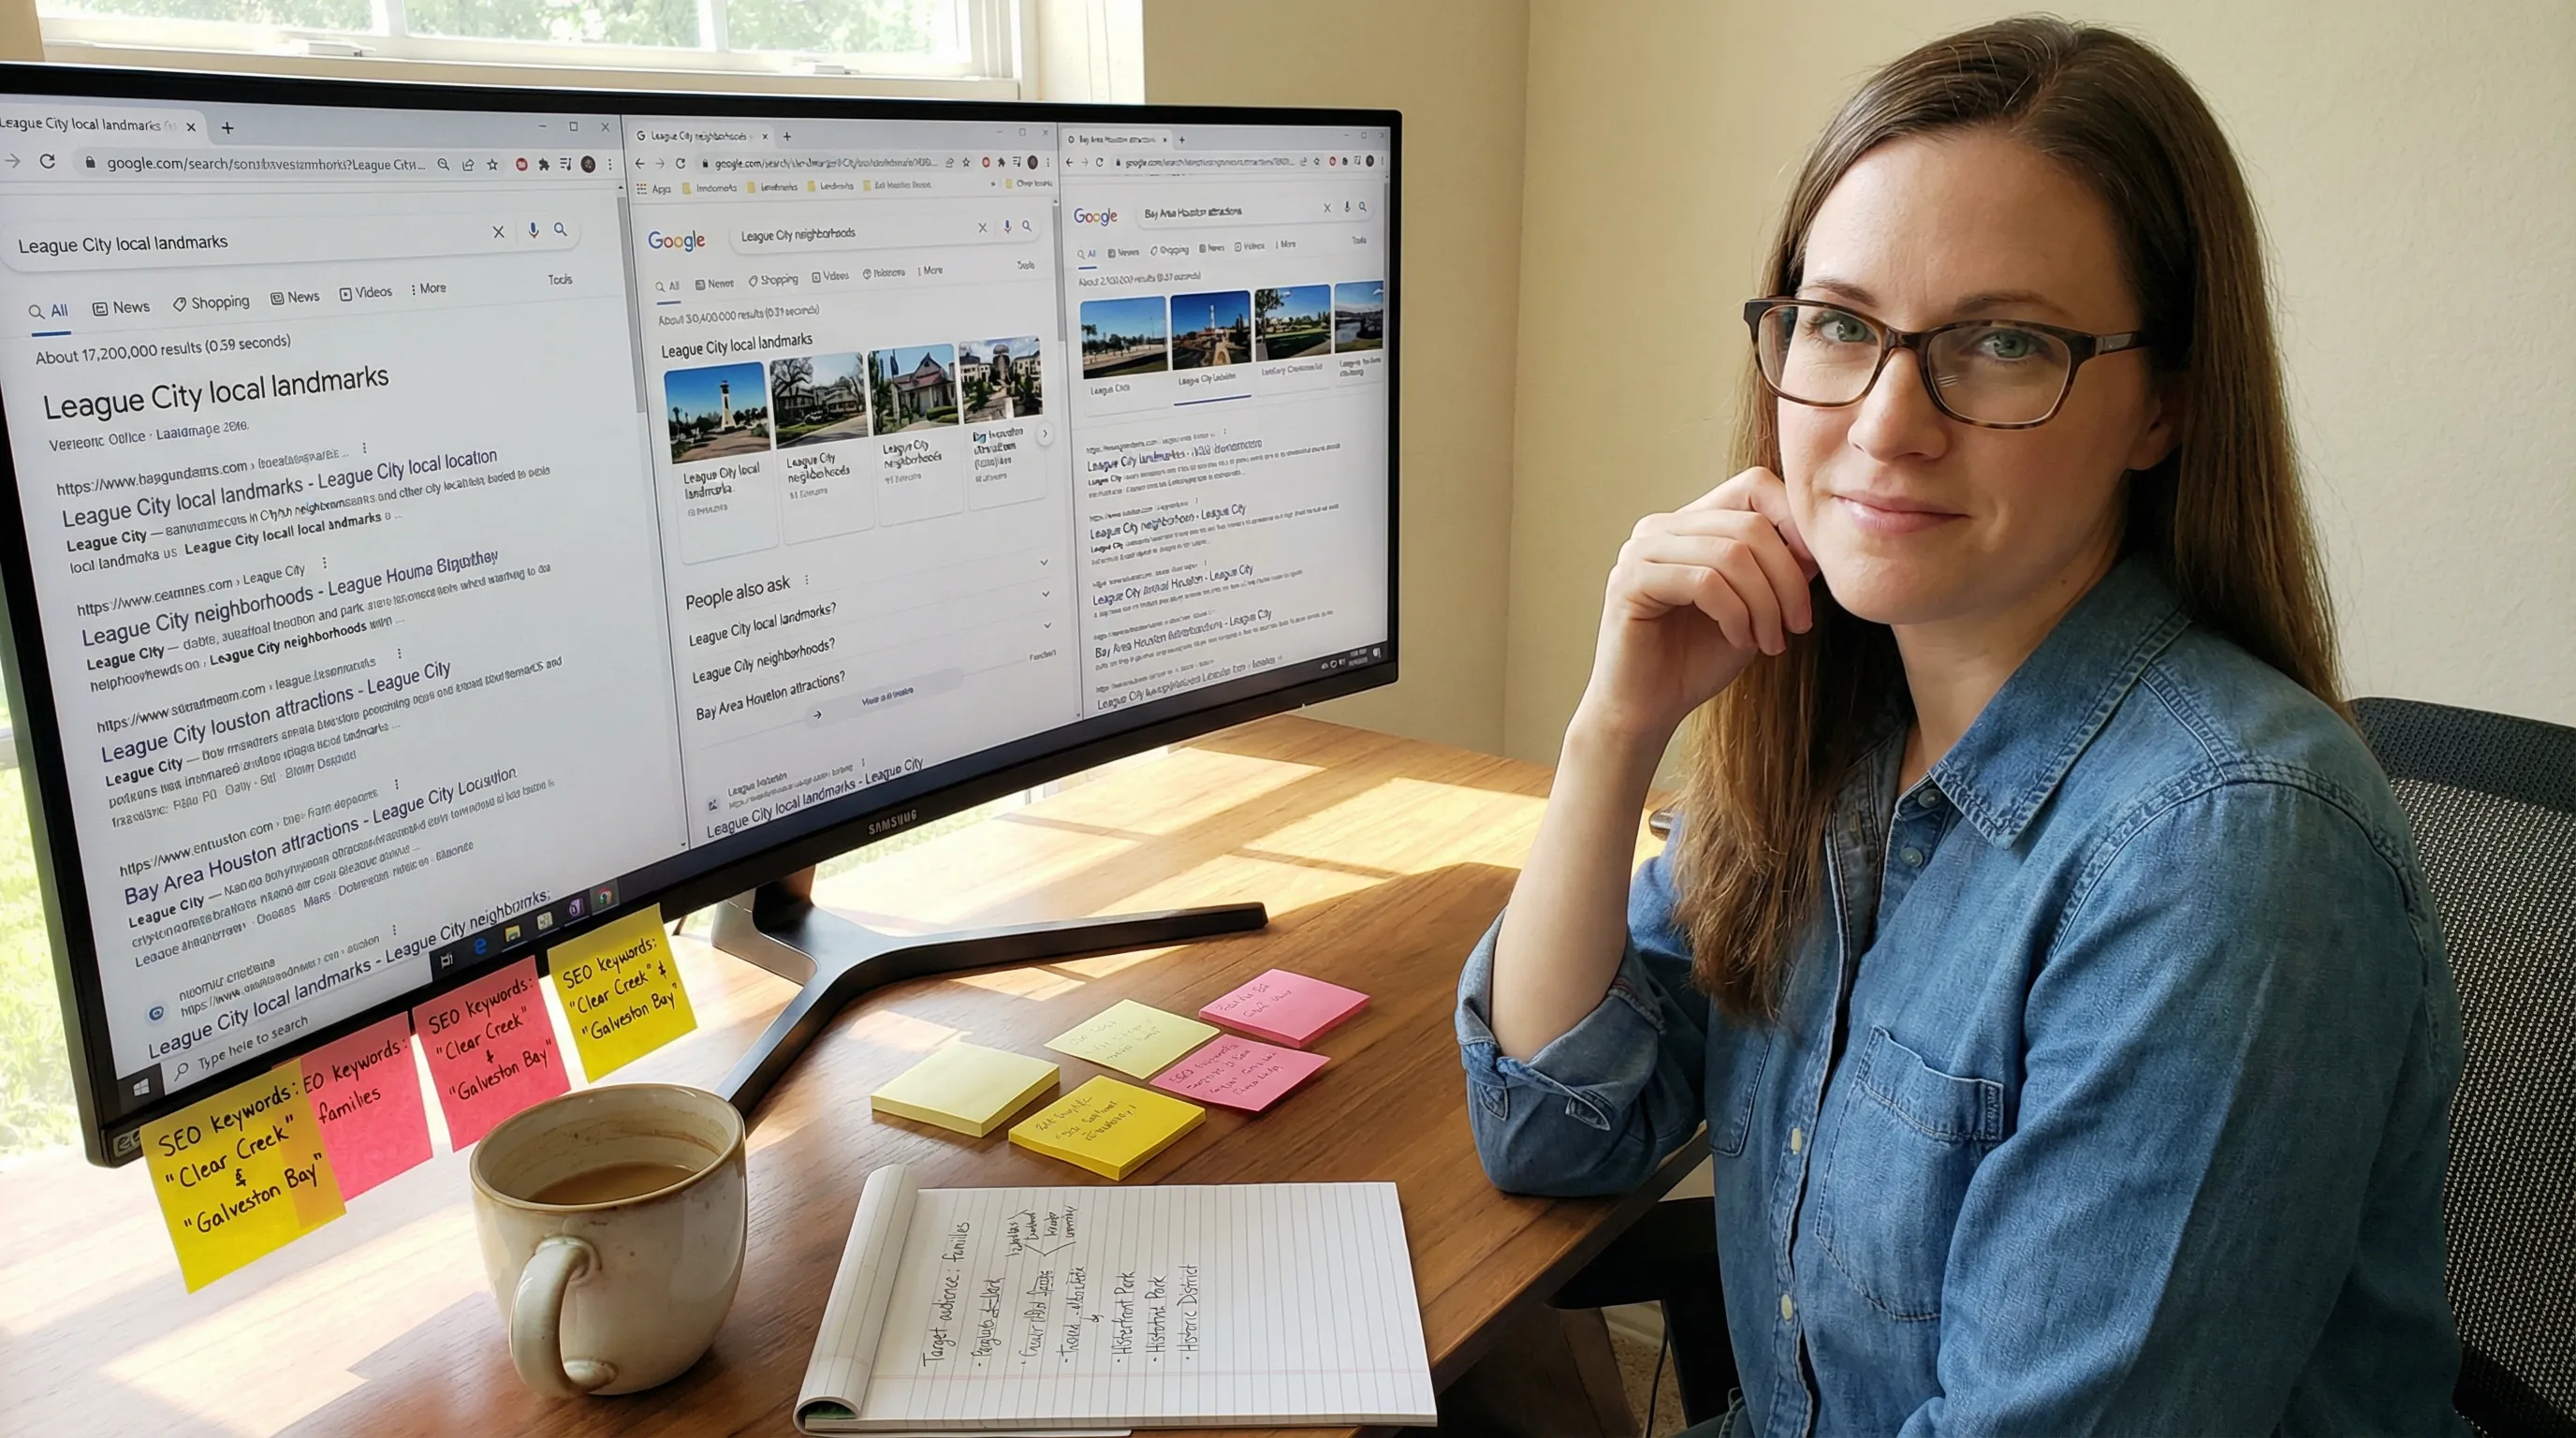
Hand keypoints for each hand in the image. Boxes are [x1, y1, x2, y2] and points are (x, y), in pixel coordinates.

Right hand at [1572, 466, 1819, 747]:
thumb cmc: (1697, 660)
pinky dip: (1735, 615)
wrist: (1646, 711)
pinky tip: (1739, 641)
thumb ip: (1779, 570)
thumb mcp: (1754, 608)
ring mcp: (1640, 551)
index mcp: (1690, 523)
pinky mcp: (1630, 582)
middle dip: (1787, 578)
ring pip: (1731, 553)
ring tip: (1771, 641)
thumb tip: (1818, 544)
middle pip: (1751, 524)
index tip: (1813, 574)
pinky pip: (1704, 582)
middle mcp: (1660, 527)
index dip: (1793, 521)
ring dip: (1765, 604)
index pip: (1753, 485)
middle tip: (1798, 624)